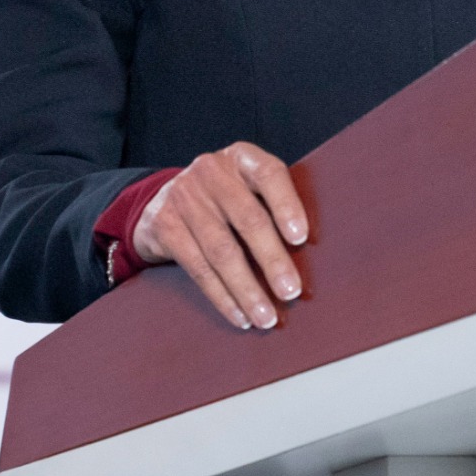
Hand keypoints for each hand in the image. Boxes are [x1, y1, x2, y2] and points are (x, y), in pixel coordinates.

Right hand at [130, 142, 309, 329]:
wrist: (163, 201)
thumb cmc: (224, 199)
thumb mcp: (246, 186)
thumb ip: (272, 205)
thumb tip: (311, 255)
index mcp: (241, 157)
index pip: (269, 174)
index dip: (287, 205)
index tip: (301, 238)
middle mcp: (211, 171)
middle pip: (247, 218)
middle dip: (272, 260)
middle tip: (291, 291)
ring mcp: (184, 196)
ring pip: (221, 250)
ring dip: (247, 289)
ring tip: (266, 317)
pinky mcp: (164, 225)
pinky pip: (198, 267)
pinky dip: (222, 296)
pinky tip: (239, 315)